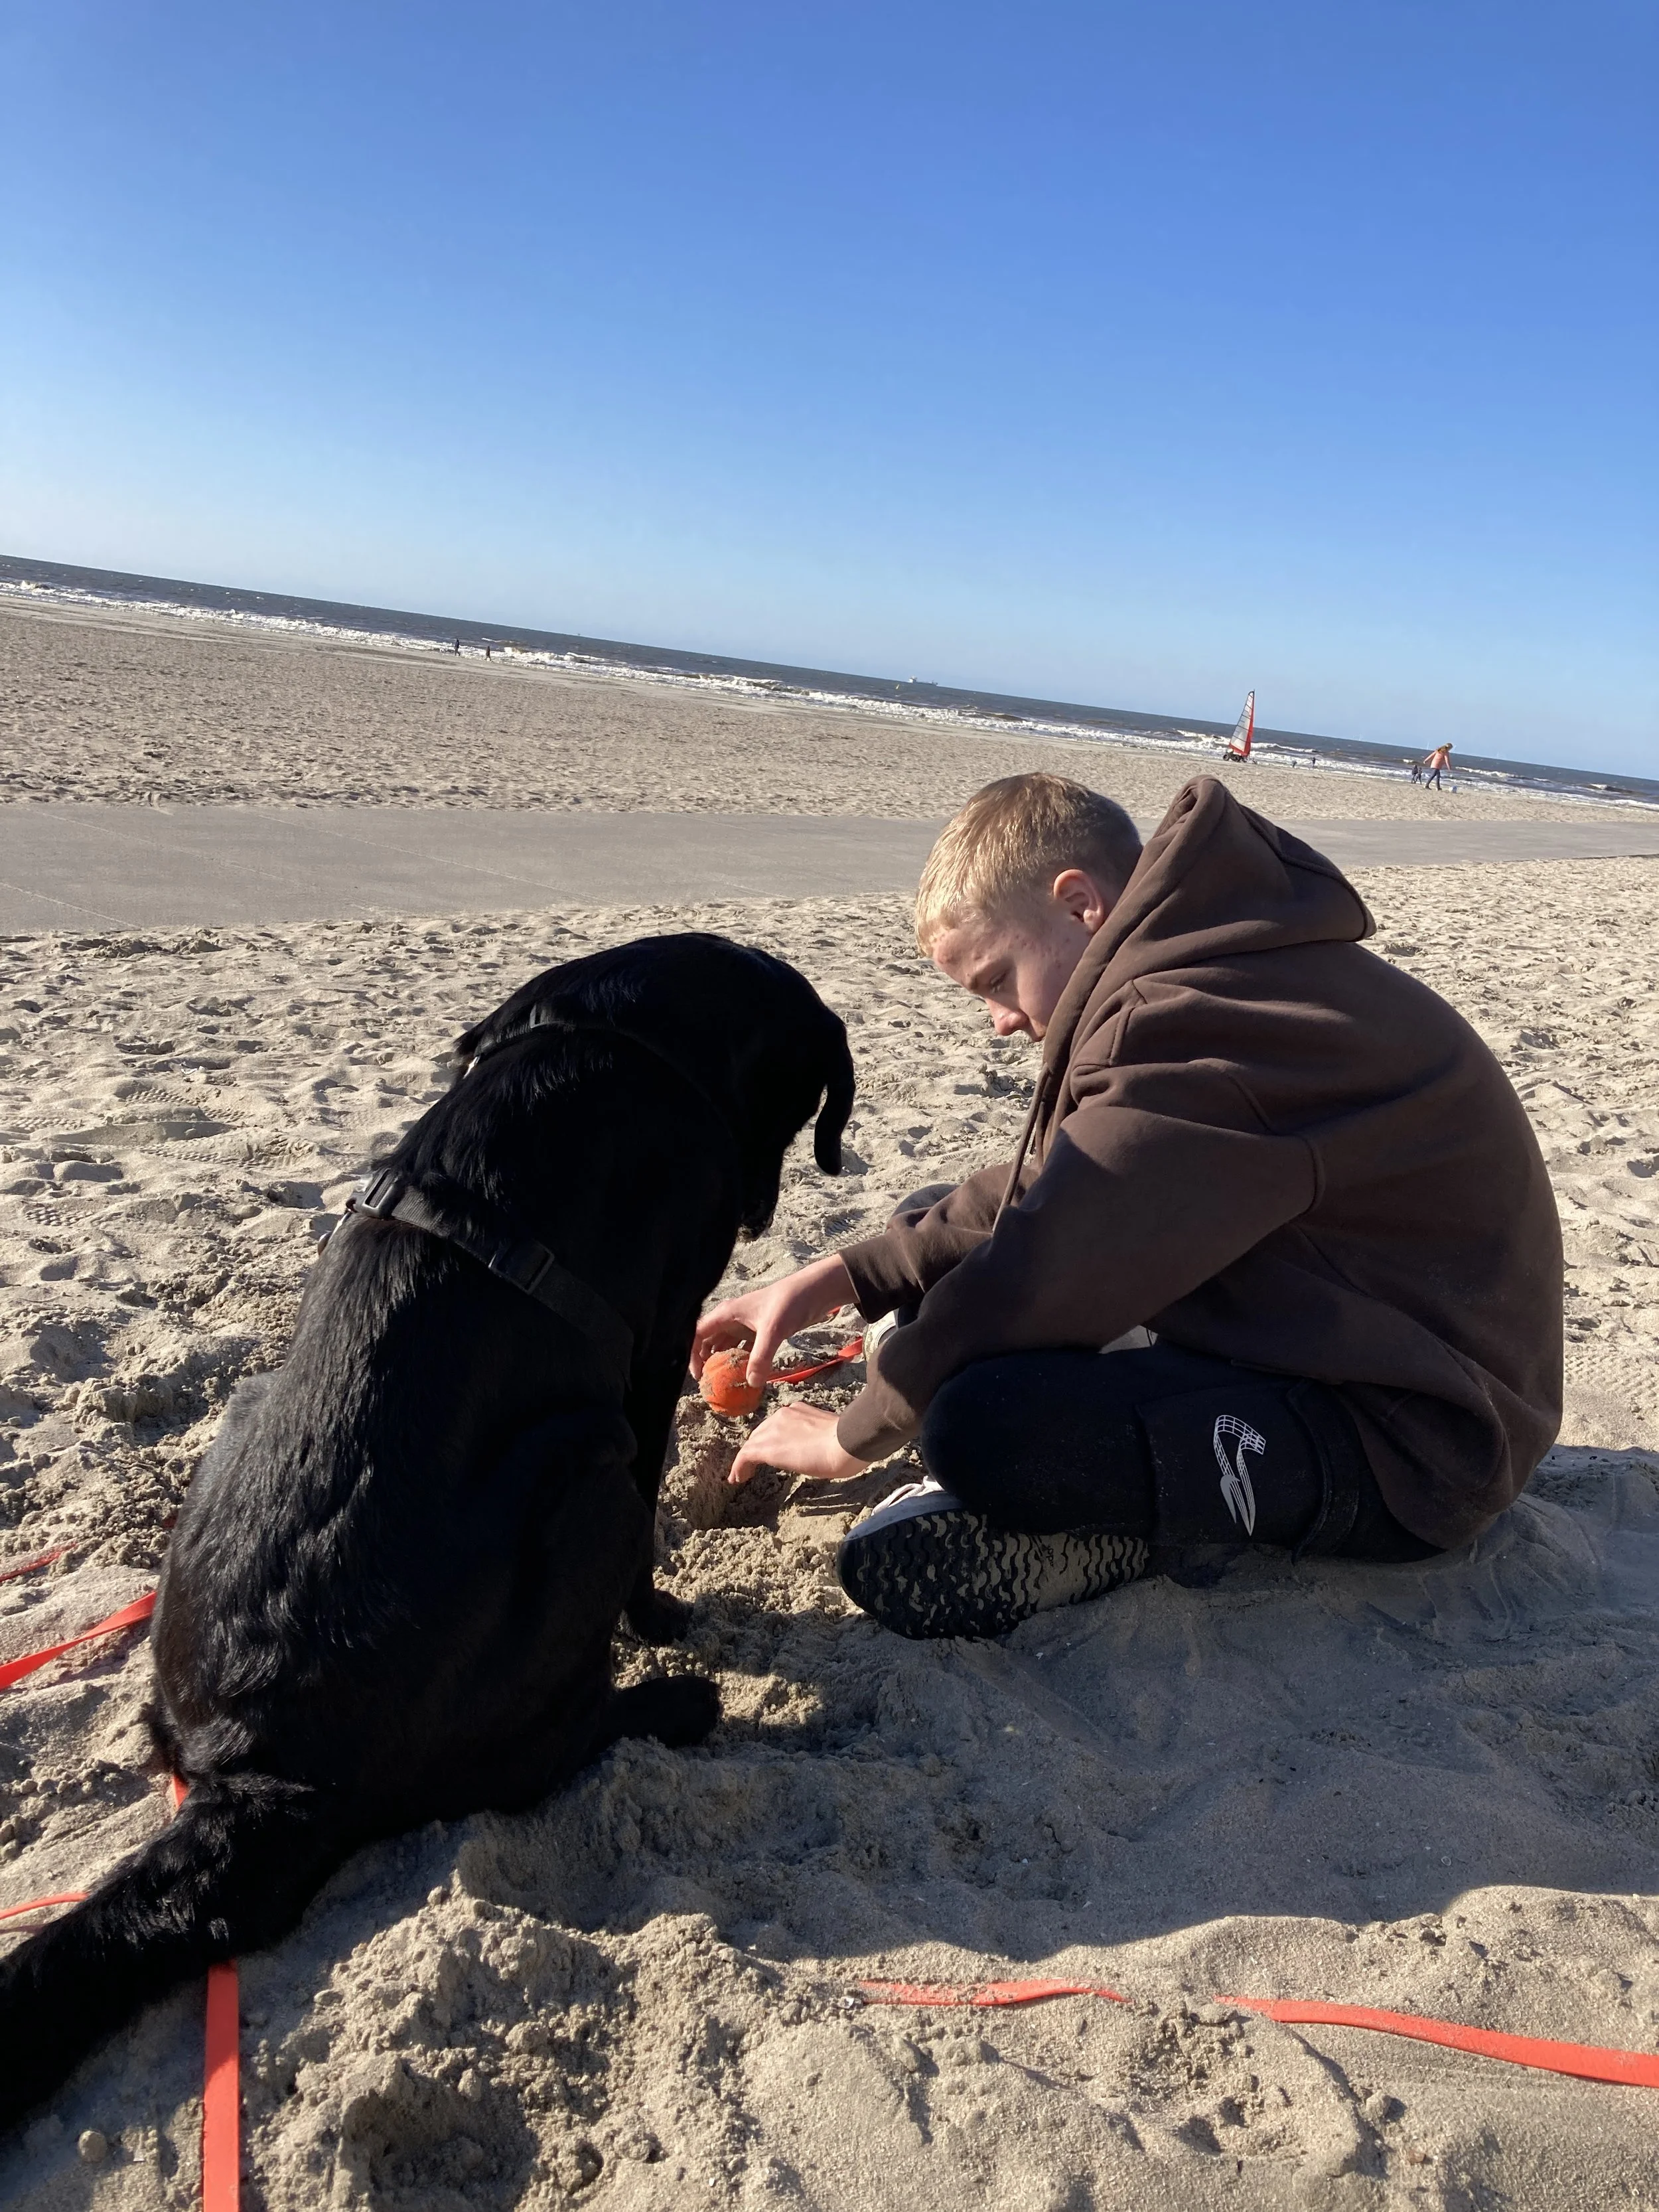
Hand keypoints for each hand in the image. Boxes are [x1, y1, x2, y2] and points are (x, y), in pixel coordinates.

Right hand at [692, 1253, 856, 1389]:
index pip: (698, 1334)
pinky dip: (742, 1363)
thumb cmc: (789, 1303)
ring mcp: (746, 1325)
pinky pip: (744, 1350)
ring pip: (727, 1347)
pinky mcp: (759, 1332)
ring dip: (724, 1363)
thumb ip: (761, 1357)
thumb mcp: (773, 1330)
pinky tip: (745, 1377)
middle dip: (707, 1362)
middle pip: (710, 1342)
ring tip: (724, 1384)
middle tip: (710, 1384)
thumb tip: (752, 1383)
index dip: (693, 1354)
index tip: (698, 1376)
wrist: (814, 1291)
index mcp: (727, 1313)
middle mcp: (732, 1319)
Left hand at [728, 1403, 870, 1487]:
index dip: (769, 1439)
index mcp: (798, 1411)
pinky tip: (737, 1478)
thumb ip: (817, 1436)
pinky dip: (739, 1467)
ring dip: (745, 1460)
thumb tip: (818, 1446)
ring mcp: (773, 1430)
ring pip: (751, 1444)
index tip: (771, 1451)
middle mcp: (783, 1415)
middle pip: (760, 1433)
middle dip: (755, 1448)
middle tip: (753, 1465)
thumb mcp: (830, 1434)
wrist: (846, 1443)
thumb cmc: (849, 1442)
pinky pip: (746, 1456)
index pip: (777, 1425)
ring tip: (742, 1475)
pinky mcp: (767, 1447)